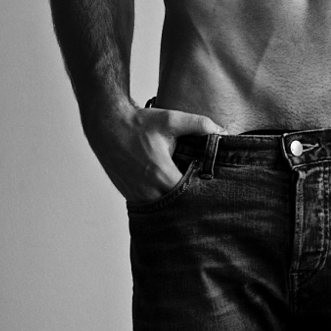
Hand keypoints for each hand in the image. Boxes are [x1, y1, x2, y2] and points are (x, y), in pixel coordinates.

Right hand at [82, 97, 226, 202]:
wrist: (107, 126)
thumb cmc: (139, 123)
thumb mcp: (171, 119)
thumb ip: (199, 125)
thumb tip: (222, 131)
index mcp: (161, 174)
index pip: (188, 196)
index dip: (201, 194)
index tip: (211, 189)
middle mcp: (148, 190)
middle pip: (176, 208)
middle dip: (189, 203)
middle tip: (202, 197)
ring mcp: (136, 195)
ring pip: (161, 211)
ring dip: (174, 205)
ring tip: (187, 198)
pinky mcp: (129, 195)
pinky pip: (149, 206)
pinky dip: (160, 203)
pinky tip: (168, 194)